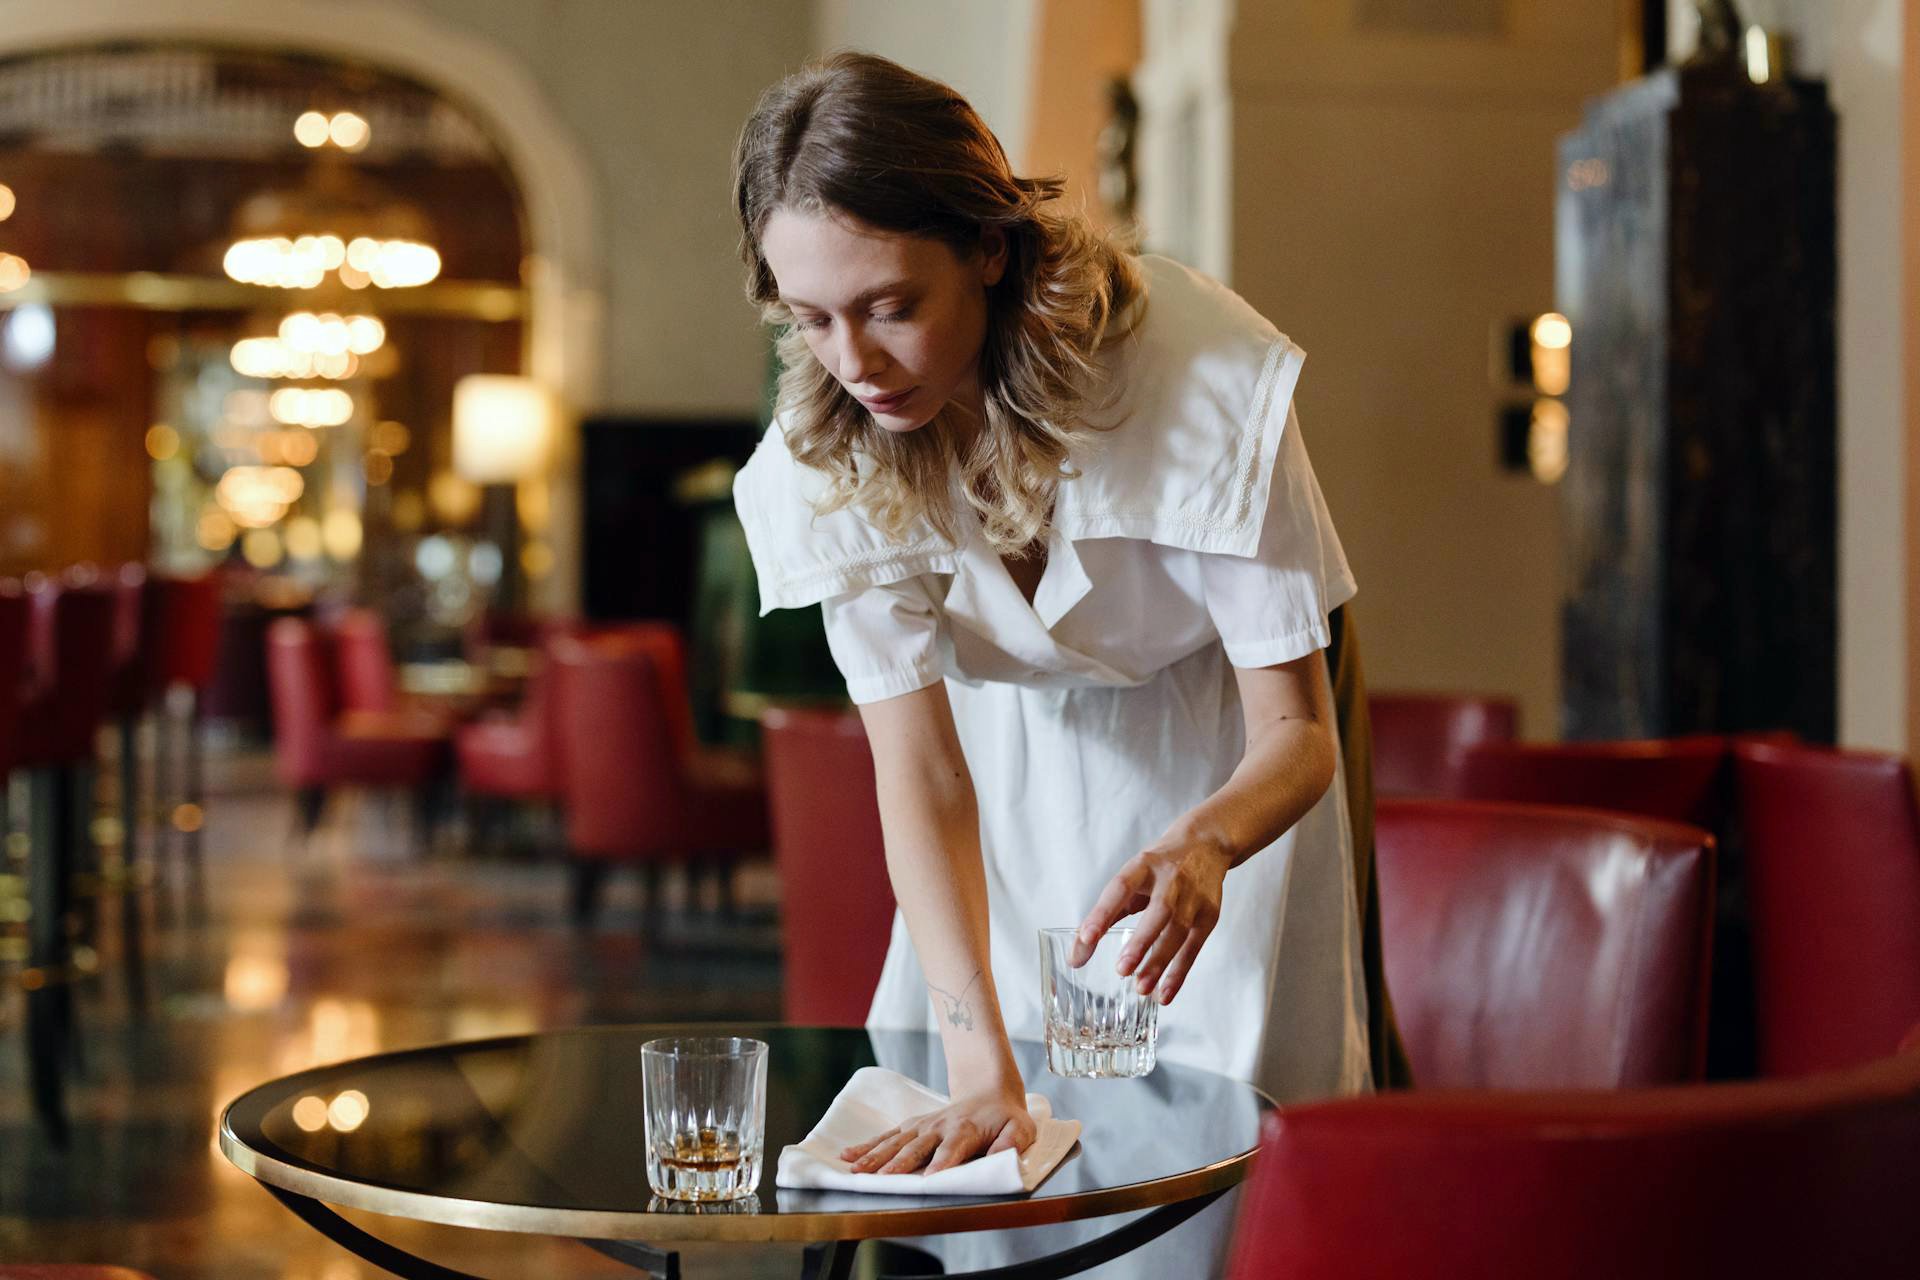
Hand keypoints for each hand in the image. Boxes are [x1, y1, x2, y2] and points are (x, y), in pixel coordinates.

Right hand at [839, 1082, 1035, 1173]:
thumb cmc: (1006, 1117)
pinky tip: (848, 1155)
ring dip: (875, 1155)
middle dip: (897, 1163)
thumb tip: (1001, 1157)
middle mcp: (940, 1126)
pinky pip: (888, 1135)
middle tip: (879, 1178)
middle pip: (916, 1147)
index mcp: (966, 1130)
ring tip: (855, 1170)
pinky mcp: (913, 1125)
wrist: (990, 1090)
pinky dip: (867, 1144)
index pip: (952, 1149)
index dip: (941, 1164)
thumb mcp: (1022, 1129)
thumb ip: (1012, 1143)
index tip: (928, 1179)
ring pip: (896, 1141)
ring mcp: (923, 1125)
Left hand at [1071, 837, 1231, 1003]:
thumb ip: (1106, 912)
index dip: (1103, 913)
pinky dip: (1179, 973)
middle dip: (1140, 942)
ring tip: (1140, 988)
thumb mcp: (1132, 877)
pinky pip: (1193, 948)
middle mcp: (1171, 880)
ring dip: (1159, 963)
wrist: (1207, 844)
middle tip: (1122, 969)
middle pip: (1158, 912)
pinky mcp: (1209, 916)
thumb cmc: (1159, 867)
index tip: (1087, 938)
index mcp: (1143, 866)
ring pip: (1178, 933)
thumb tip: (1078, 954)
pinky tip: (1164, 994)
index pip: (1120, 888)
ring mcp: (1194, 898)